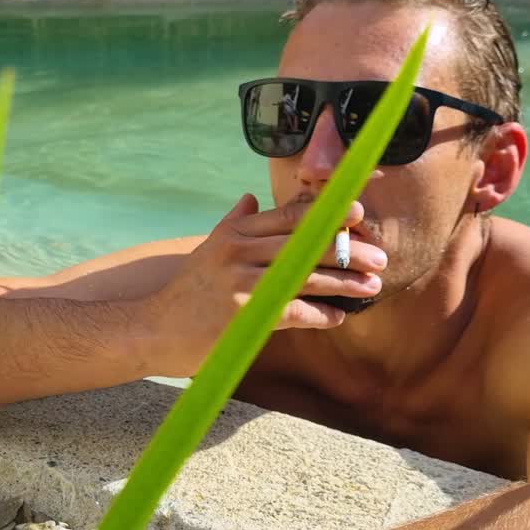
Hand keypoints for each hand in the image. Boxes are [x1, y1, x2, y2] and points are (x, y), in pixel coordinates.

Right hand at [145, 193, 385, 373]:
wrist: (150, 330)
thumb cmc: (185, 295)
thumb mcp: (206, 250)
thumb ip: (233, 225)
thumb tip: (251, 199)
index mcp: (234, 232)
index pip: (290, 216)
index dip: (328, 214)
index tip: (358, 215)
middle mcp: (238, 250)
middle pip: (306, 242)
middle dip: (348, 249)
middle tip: (379, 256)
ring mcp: (240, 281)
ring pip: (306, 275)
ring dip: (344, 282)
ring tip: (370, 287)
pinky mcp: (243, 313)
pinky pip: (294, 311)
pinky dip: (320, 314)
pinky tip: (338, 317)